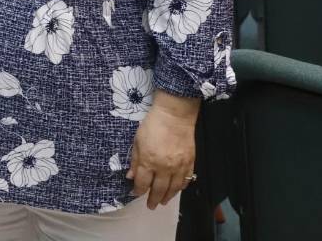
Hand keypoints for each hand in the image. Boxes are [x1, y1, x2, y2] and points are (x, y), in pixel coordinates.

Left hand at [127, 92, 198, 208]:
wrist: (175, 116)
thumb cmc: (152, 125)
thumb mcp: (137, 141)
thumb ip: (135, 160)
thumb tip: (131, 176)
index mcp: (149, 161)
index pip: (143, 183)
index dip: (138, 190)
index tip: (135, 193)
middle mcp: (164, 167)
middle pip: (159, 189)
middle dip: (153, 199)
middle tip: (151, 206)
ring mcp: (179, 166)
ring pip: (174, 188)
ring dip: (168, 197)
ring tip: (163, 201)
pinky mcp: (190, 163)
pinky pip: (186, 180)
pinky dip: (181, 187)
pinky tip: (176, 190)